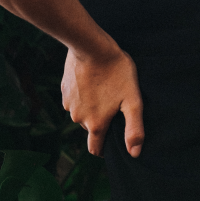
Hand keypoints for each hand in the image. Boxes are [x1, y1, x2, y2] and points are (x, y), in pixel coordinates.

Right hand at [61, 43, 143, 157]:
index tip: (114, 141)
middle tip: (114, 105)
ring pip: (82, 113)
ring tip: (104, 91)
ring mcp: (69, 104)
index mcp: (95, 125)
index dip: (105, 149)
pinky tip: (93, 82)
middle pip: (91, 129)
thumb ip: (134, 129)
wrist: (92, 47)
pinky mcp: (64, 90)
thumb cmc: (116, 72)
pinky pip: (75, 100)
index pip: (95, 149)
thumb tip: (134, 154)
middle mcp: (78, 119)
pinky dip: (83, 96)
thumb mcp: (132, 100)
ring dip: (92, 108)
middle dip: (101, 122)